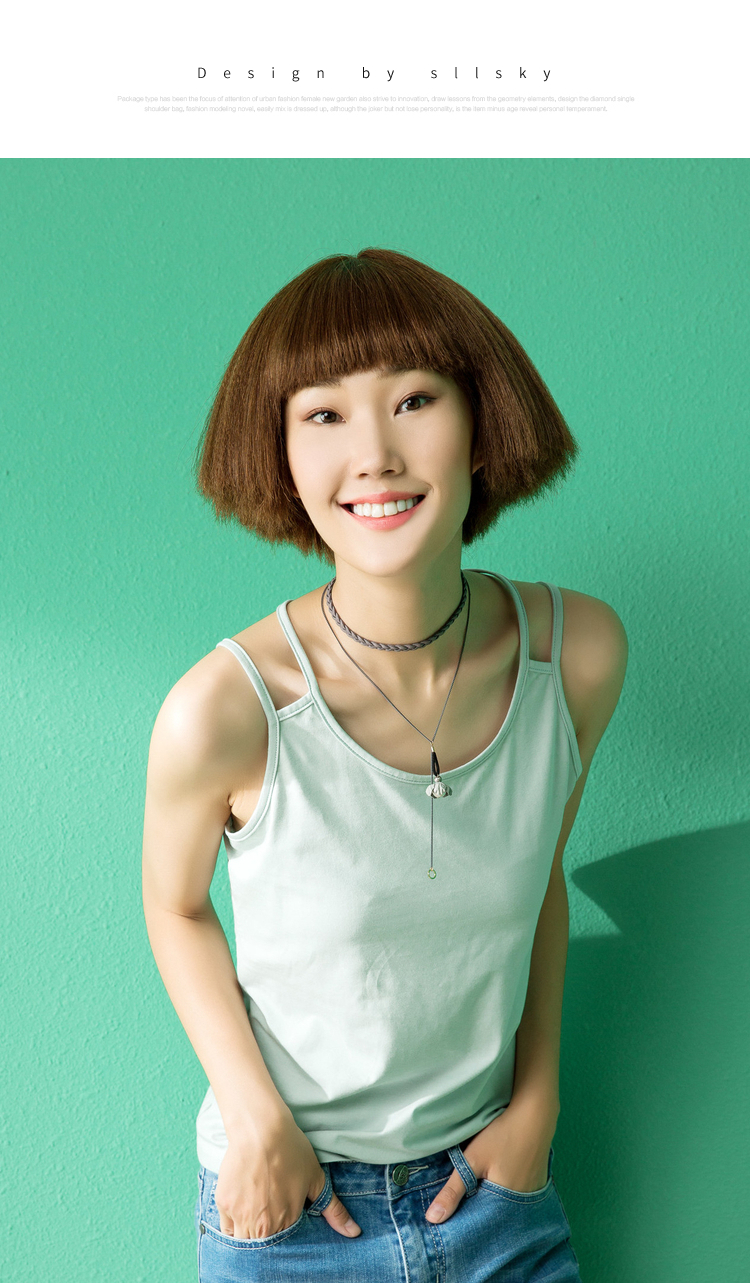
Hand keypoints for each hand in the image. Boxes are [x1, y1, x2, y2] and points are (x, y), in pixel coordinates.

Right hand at [215, 1112, 360, 1239]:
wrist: (261, 1130)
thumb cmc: (290, 1150)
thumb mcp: (315, 1178)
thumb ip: (333, 1210)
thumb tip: (354, 1232)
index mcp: (286, 1222)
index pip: (283, 1247)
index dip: (282, 1237)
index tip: (281, 1224)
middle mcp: (263, 1226)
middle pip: (260, 1248)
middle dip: (264, 1239)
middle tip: (266, 1219)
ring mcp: (241, 1216)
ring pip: (242, 1242)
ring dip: (247, 1235)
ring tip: (254, 1215)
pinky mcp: (224, 1205)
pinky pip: (226, 1227)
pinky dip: (232, 1223)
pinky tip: (241, 1206)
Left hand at [425, 1102, 556, 1223]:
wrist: (535, 1114)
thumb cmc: (503, 1135)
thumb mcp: (472, 1161)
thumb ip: (452, 1191)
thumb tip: (433, 1219)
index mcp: (505, 1207)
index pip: (480, 1225)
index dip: (464, 1221)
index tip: (449, 1220)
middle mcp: (521, 1207)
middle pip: (493, 1218)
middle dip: (476, 1214)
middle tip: (460, 1205)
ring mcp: (531, 1196)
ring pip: (504, 1208)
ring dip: (490, 1203)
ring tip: (476, 1192)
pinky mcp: (536, 1185)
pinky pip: (516, 1198)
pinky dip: (503, 1194)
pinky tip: (494, 1182)